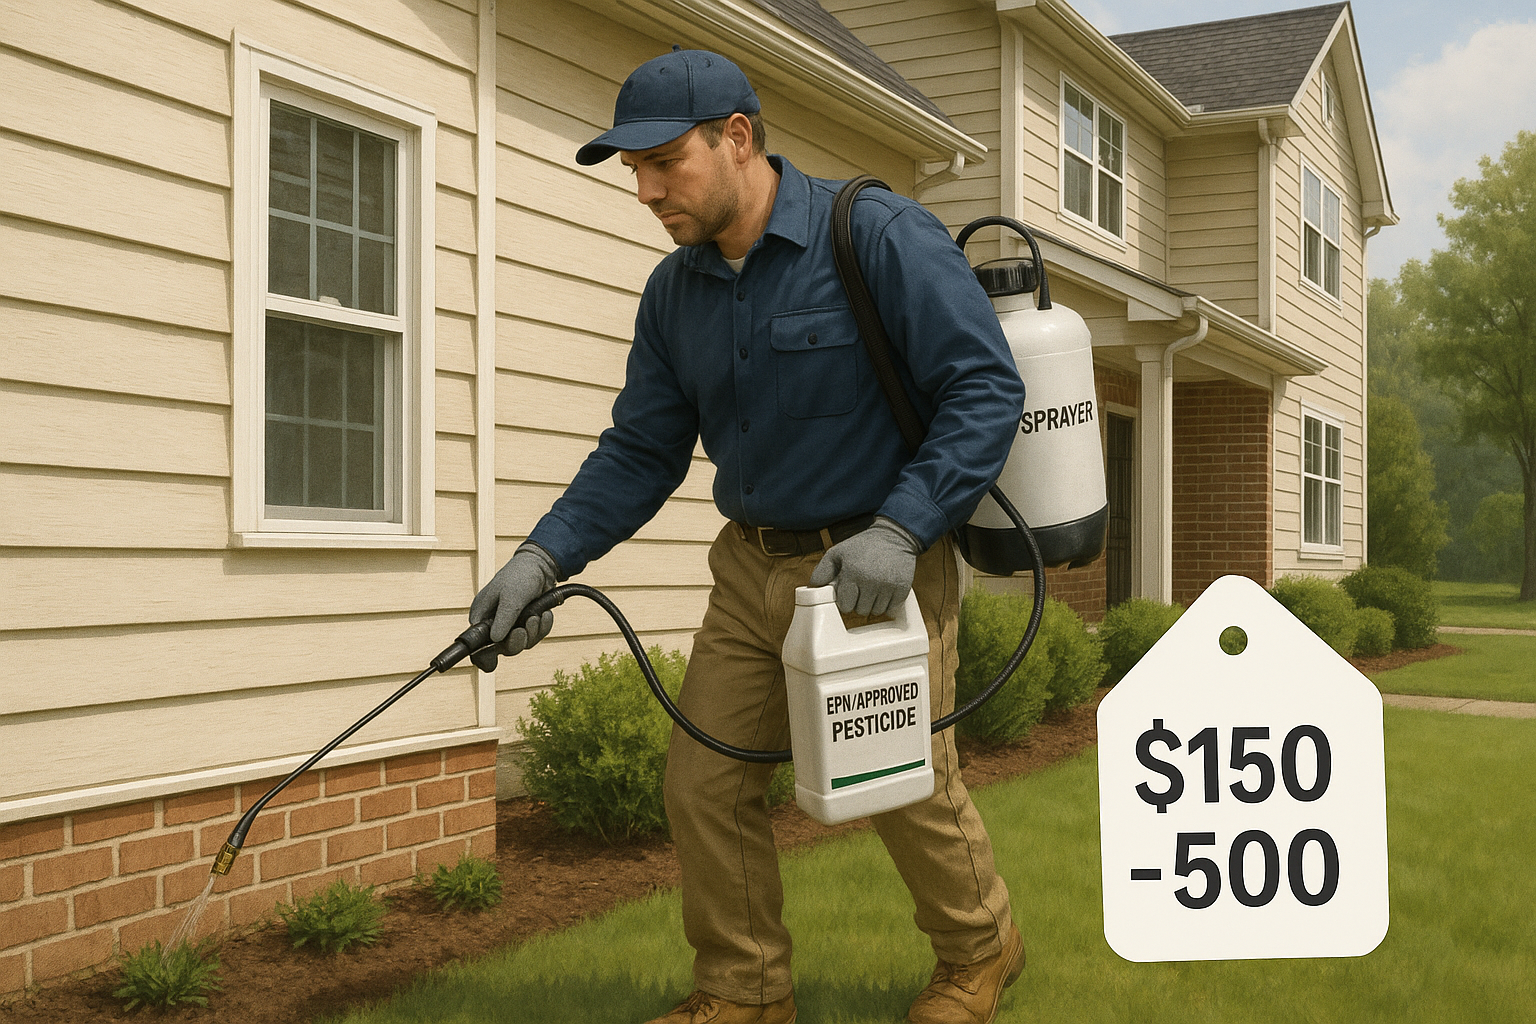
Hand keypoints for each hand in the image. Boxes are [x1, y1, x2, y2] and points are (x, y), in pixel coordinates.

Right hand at [468, 543, 560, 670]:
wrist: (541, 566)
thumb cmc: (520, 577)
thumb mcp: (511, 597)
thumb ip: (503, 619)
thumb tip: (494, 640)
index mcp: (482, 615)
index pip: (477, 644)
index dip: (485, 655)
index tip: (493, 663)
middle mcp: (494, 622)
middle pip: (502, 648)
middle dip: (517, 641)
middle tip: (524, 629)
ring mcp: (511, 623)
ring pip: (521, 643)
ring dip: (532, 632)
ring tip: (537, 615)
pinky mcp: (526, 623)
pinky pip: (534, 635)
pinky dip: (542, 627)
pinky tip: (545, 614)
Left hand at [808, 517, 923, 616]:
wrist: (894, 536)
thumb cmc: (863, 545)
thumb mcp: (838, 552)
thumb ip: (822, 570)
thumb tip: (812, 588)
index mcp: (852, 572)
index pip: (844, 605)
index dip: (845, 600)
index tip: (848, 591)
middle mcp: (870, 580)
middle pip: (860, 611)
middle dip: (858, 602)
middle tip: (861, 588)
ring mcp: (888, 585)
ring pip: (875, 612)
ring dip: (872, 604)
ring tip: (873, 589)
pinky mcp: (902, 588)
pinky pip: (891, 610)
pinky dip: (887, 604)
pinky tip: (884, 591)